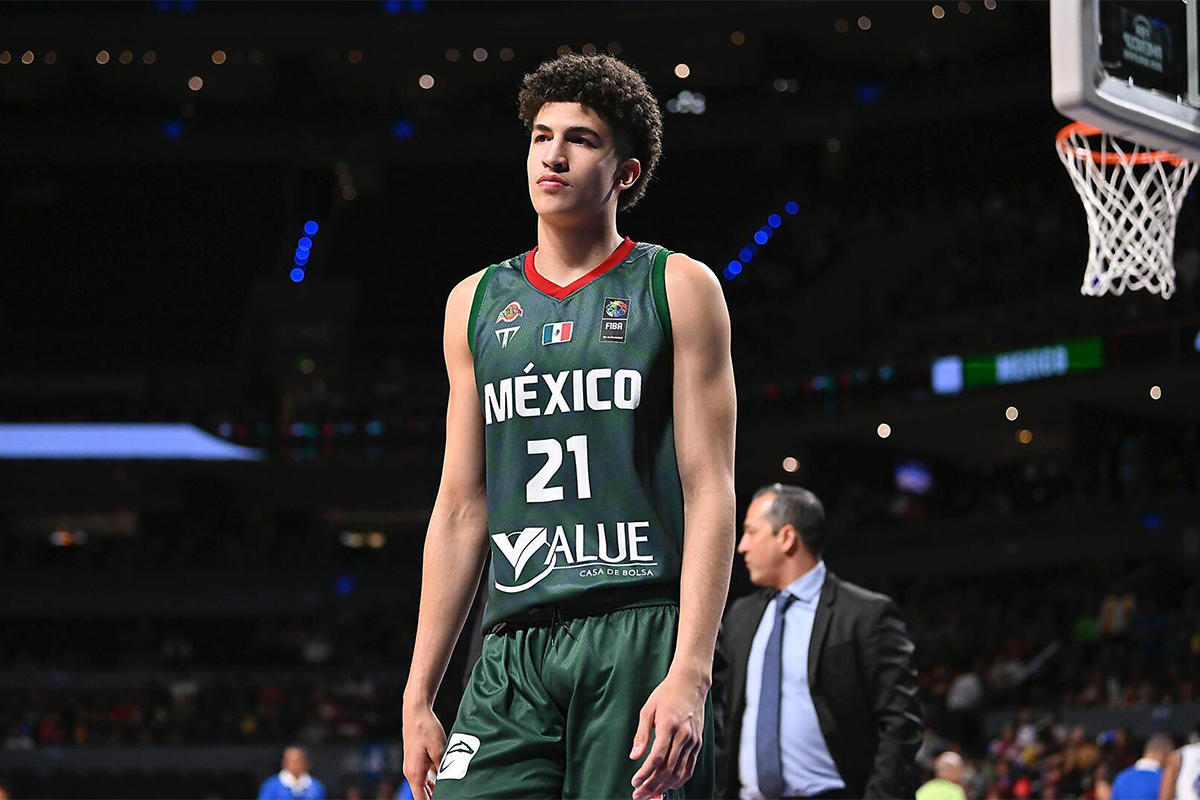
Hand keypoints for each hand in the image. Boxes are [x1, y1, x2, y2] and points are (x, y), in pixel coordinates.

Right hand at [402, 701, 445, 799]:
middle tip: (452, 795)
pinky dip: (432, 782)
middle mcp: (410, 773)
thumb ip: (443, 770)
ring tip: (450, 791)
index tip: (446, 799)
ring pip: (423, 787)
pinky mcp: (414, 761)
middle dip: (434, 797)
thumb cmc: (426, 728)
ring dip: (434, 791)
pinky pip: (423, 778)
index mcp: (414, 773)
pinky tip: (443, 781)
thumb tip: (448, 784)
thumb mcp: (440, 750)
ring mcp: (411, 767)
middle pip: (422, 795)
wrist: (416, 712)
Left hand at [629, 669, 706, 799]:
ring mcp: (693, 741)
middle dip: (652, 785)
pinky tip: (668, 786)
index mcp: (669, 725)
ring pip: (679, 772)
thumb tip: (634, 756)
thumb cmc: (666, 694)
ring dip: (664, 787)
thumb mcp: (648, 709)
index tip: (634, 782)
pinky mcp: (698, 743)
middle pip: (668, 769)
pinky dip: (679, 780)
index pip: (657, 757)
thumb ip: (641, 734)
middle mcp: (684, 735)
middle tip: (639, 795)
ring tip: (651, 795)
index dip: (645, 773)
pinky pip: (689, 767)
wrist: (691, 684)